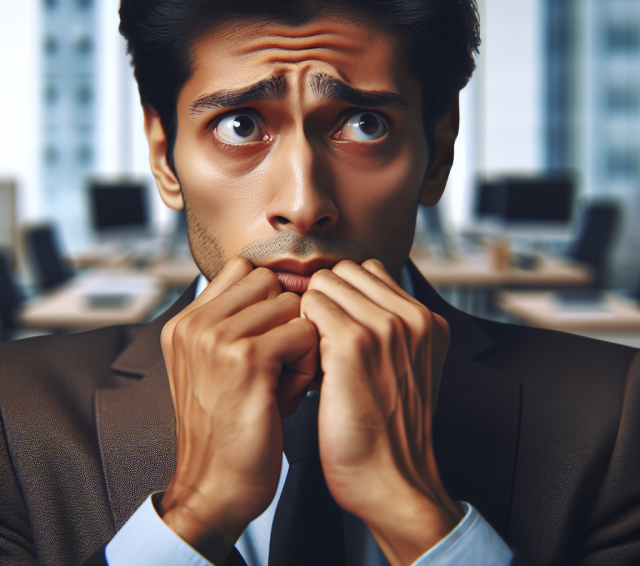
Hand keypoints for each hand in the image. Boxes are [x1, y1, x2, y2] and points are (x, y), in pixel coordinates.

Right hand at [159, 257, 317, 562]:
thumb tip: (280, 289)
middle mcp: (196, 323)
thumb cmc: (228, 428)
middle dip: (286, 316)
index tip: (271, 336)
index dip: (268, 299)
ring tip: (282, 380)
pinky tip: (288, 395)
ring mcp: (218, 337)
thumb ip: (234, 323)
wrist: (213, 487)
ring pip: (292, 304)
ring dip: (299, 341)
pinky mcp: (246, 358)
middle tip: (278, 361)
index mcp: (186, 322)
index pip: (242, 270)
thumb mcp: (216, 368)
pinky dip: (306, 364)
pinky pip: (304, 333)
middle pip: (270, 282)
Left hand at [301, 259, 460, 565]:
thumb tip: (346, 300)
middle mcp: (412, 316)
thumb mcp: (405, 370)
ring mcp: (386, 326)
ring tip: (313, 352)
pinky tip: (306, 363)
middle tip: (319, 339)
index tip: (332, 328)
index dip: (341, 297)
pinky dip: (299, 329)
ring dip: (310, 312)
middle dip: (325, 299)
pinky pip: (309, 305)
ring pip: (324, 282)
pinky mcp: (355, 343)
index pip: (368, 272)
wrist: (392, 482)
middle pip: (345, 271)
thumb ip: (388, 330)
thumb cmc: (388, 431)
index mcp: (426, 320)